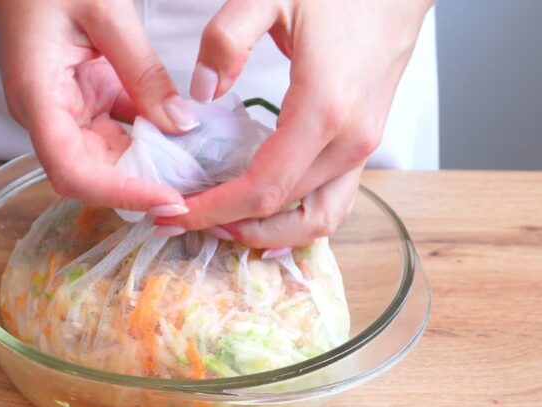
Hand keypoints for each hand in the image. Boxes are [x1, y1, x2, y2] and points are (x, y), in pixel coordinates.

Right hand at [0, 0, 198, 212]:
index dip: (122, 194)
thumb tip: (182, 125)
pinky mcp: (82, 95)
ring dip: (148, 163)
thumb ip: (144, 71)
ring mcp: (63, 107)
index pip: (74, 174)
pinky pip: (116, 128)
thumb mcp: (105, 10)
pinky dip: (147, 134)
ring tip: (192, 166)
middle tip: (192, 189)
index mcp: (37, 98)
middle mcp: (46, 114)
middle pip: (92, 174)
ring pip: (108, 156)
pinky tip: (180, 134)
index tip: (167, 200)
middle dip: (141, 186)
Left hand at [155, 0, 433, 247]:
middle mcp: (349, 142)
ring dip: (270, 233)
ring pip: (316, 221)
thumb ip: (227, 39)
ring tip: (224, 224)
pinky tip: (260, 212)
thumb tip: (201, 91)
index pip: (263, 189)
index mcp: (324, 110)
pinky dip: (294, 218)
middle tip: (187, 218)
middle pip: (285, 212)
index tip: (177, 213)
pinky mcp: (364, 147)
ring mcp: (362, 149)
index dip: (216, 210)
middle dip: (232, 225)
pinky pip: (330, 203)